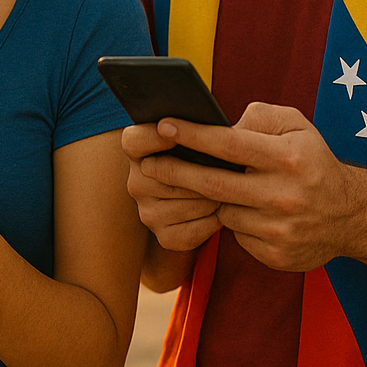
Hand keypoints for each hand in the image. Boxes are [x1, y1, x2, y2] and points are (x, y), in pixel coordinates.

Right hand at [121, 123, 221, 252]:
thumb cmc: (202, 160)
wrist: (199, 204)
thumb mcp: (194, 141)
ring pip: (193, 203)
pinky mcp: (164, 237)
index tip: (175, 134)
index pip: (135, 141)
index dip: (153, 137)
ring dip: (217, 197)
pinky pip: (198, 229)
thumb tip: (217, 129)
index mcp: (137, 152)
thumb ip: (196, 131)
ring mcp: (148, 212)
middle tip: (231, 167)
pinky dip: (215, 221)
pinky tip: (221, 211)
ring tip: (231, 189)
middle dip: (208, 172)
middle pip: (175, 175)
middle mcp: (136, 183)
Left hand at [138, 102, 359, 270]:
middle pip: (214, 184)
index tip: (163, 125)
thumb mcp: (297, 126)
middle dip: (175, 172)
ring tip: (210, 187)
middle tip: (147, 163)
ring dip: (211, 200)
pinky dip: (233, 221)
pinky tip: (245, 212)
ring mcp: (281, 229)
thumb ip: (260, 116)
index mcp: (289, 159)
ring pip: (223, 211)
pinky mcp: (277, 255)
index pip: (230, 144)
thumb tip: (221, 124)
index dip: (193, 135)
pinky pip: (236, 235)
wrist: (350, 215)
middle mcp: (285, 196)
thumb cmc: (312, 161)